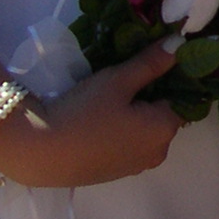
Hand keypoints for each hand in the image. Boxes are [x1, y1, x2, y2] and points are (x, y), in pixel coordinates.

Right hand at [0, 41, 184, 187]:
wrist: (37, 153)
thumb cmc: (83, 112)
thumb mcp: (118, 80)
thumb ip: (151, 63)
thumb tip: (181, 44)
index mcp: (164, 130)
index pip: (181, 98)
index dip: (170, 79)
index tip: (151, 63)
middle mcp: (157, 153)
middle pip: (164, 116)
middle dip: (152, 96)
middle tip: (126, 77)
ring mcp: (135, 167)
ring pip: (145, 131)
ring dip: (136, 114)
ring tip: (111, 95)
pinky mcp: (114, 174)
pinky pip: (129, 145)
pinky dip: (122, 131)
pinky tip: (101, 118)